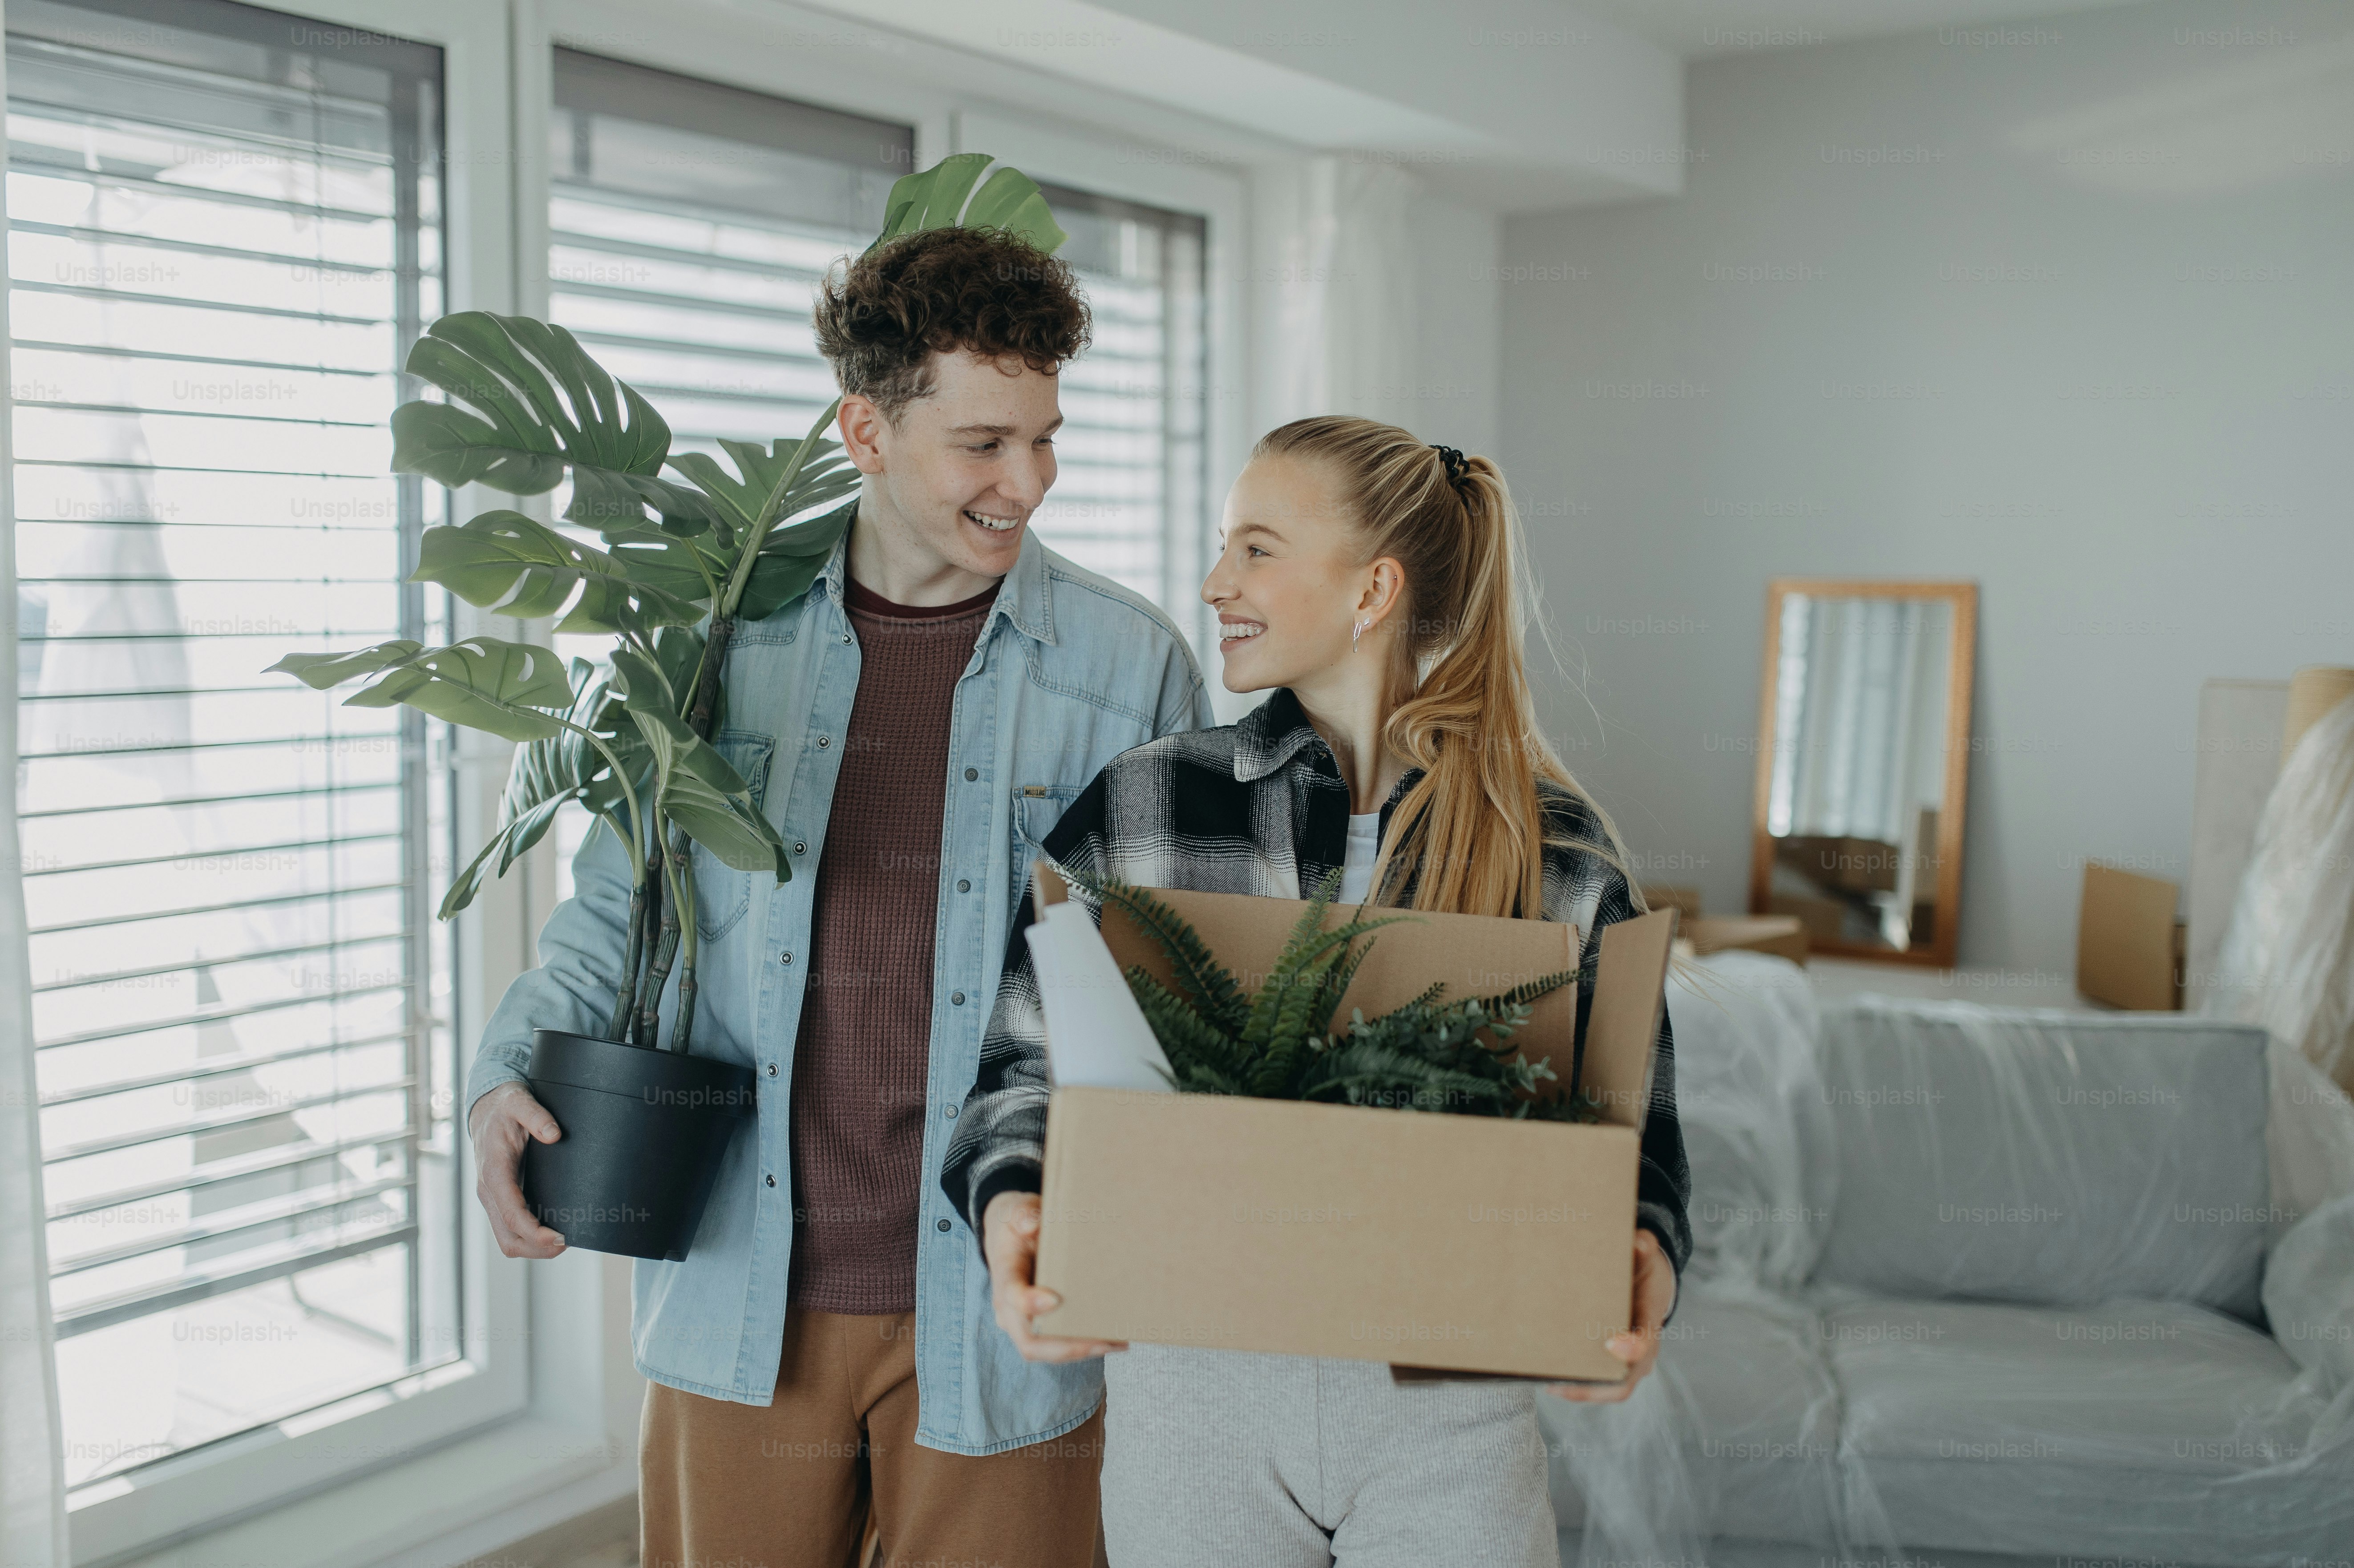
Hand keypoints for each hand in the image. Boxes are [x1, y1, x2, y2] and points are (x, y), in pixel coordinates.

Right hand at [469, 1082, 567, 1258]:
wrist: (488, 1109)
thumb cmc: (505, 1107)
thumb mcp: (519, 1101)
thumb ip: (536, 1115)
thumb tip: (554, 1134)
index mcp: (493, 1171)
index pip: (511, 1213)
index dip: (534, 1231)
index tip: (559, 1238)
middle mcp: (489, 1190)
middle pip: (507, 1236)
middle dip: (536, 1248)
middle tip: (566, 1242)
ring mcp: (494, 1198)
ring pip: (507, 1239)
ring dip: (533, 1248)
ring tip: (562, 1243)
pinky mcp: (500, 1199)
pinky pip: (510, 1229)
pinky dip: (529, 1239)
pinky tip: (551, 1234)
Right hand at [981, 1191, 1125, 1362]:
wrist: (1009, 1234)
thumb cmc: (1016, 1223)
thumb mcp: (1017, 1209)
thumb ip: (1024, 1214)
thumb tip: (1033, 1226)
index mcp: (1004, 1276)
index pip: (1012, 1297)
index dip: (1029, 1304)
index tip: (1056, 1299)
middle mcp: (1009, 1308)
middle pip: (1030, 1342)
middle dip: (1067, 1347)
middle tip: (1104, 1340)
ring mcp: (1022, 1321)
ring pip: (1046, 1351)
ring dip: (1081, 1351)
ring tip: (1117, 1341)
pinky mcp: (1038, 1325)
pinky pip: (1056, 1345)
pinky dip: (1082, 1346)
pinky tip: (1112, 1339)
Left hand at [1547, 1228, 1674, 1402]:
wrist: (1650, 1285)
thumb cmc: (1644, 1271)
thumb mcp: (1645, 1256)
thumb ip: (1642, 1246)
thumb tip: (1638, 1241)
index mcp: (1650, 1323)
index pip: (1647, 1343)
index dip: (1634, 1348)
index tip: (1612, 1344)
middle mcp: (1642, 1351)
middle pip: (1622, 1383)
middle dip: (1592, 1386)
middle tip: (1557, 1381)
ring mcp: (1628, 1363)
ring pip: (1607, 1389)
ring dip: (1577, 1389)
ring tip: (1545, 1381)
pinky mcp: (1612, 1364)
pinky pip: (1597, 1384)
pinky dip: (1575, 1385)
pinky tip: (1547, 1378)